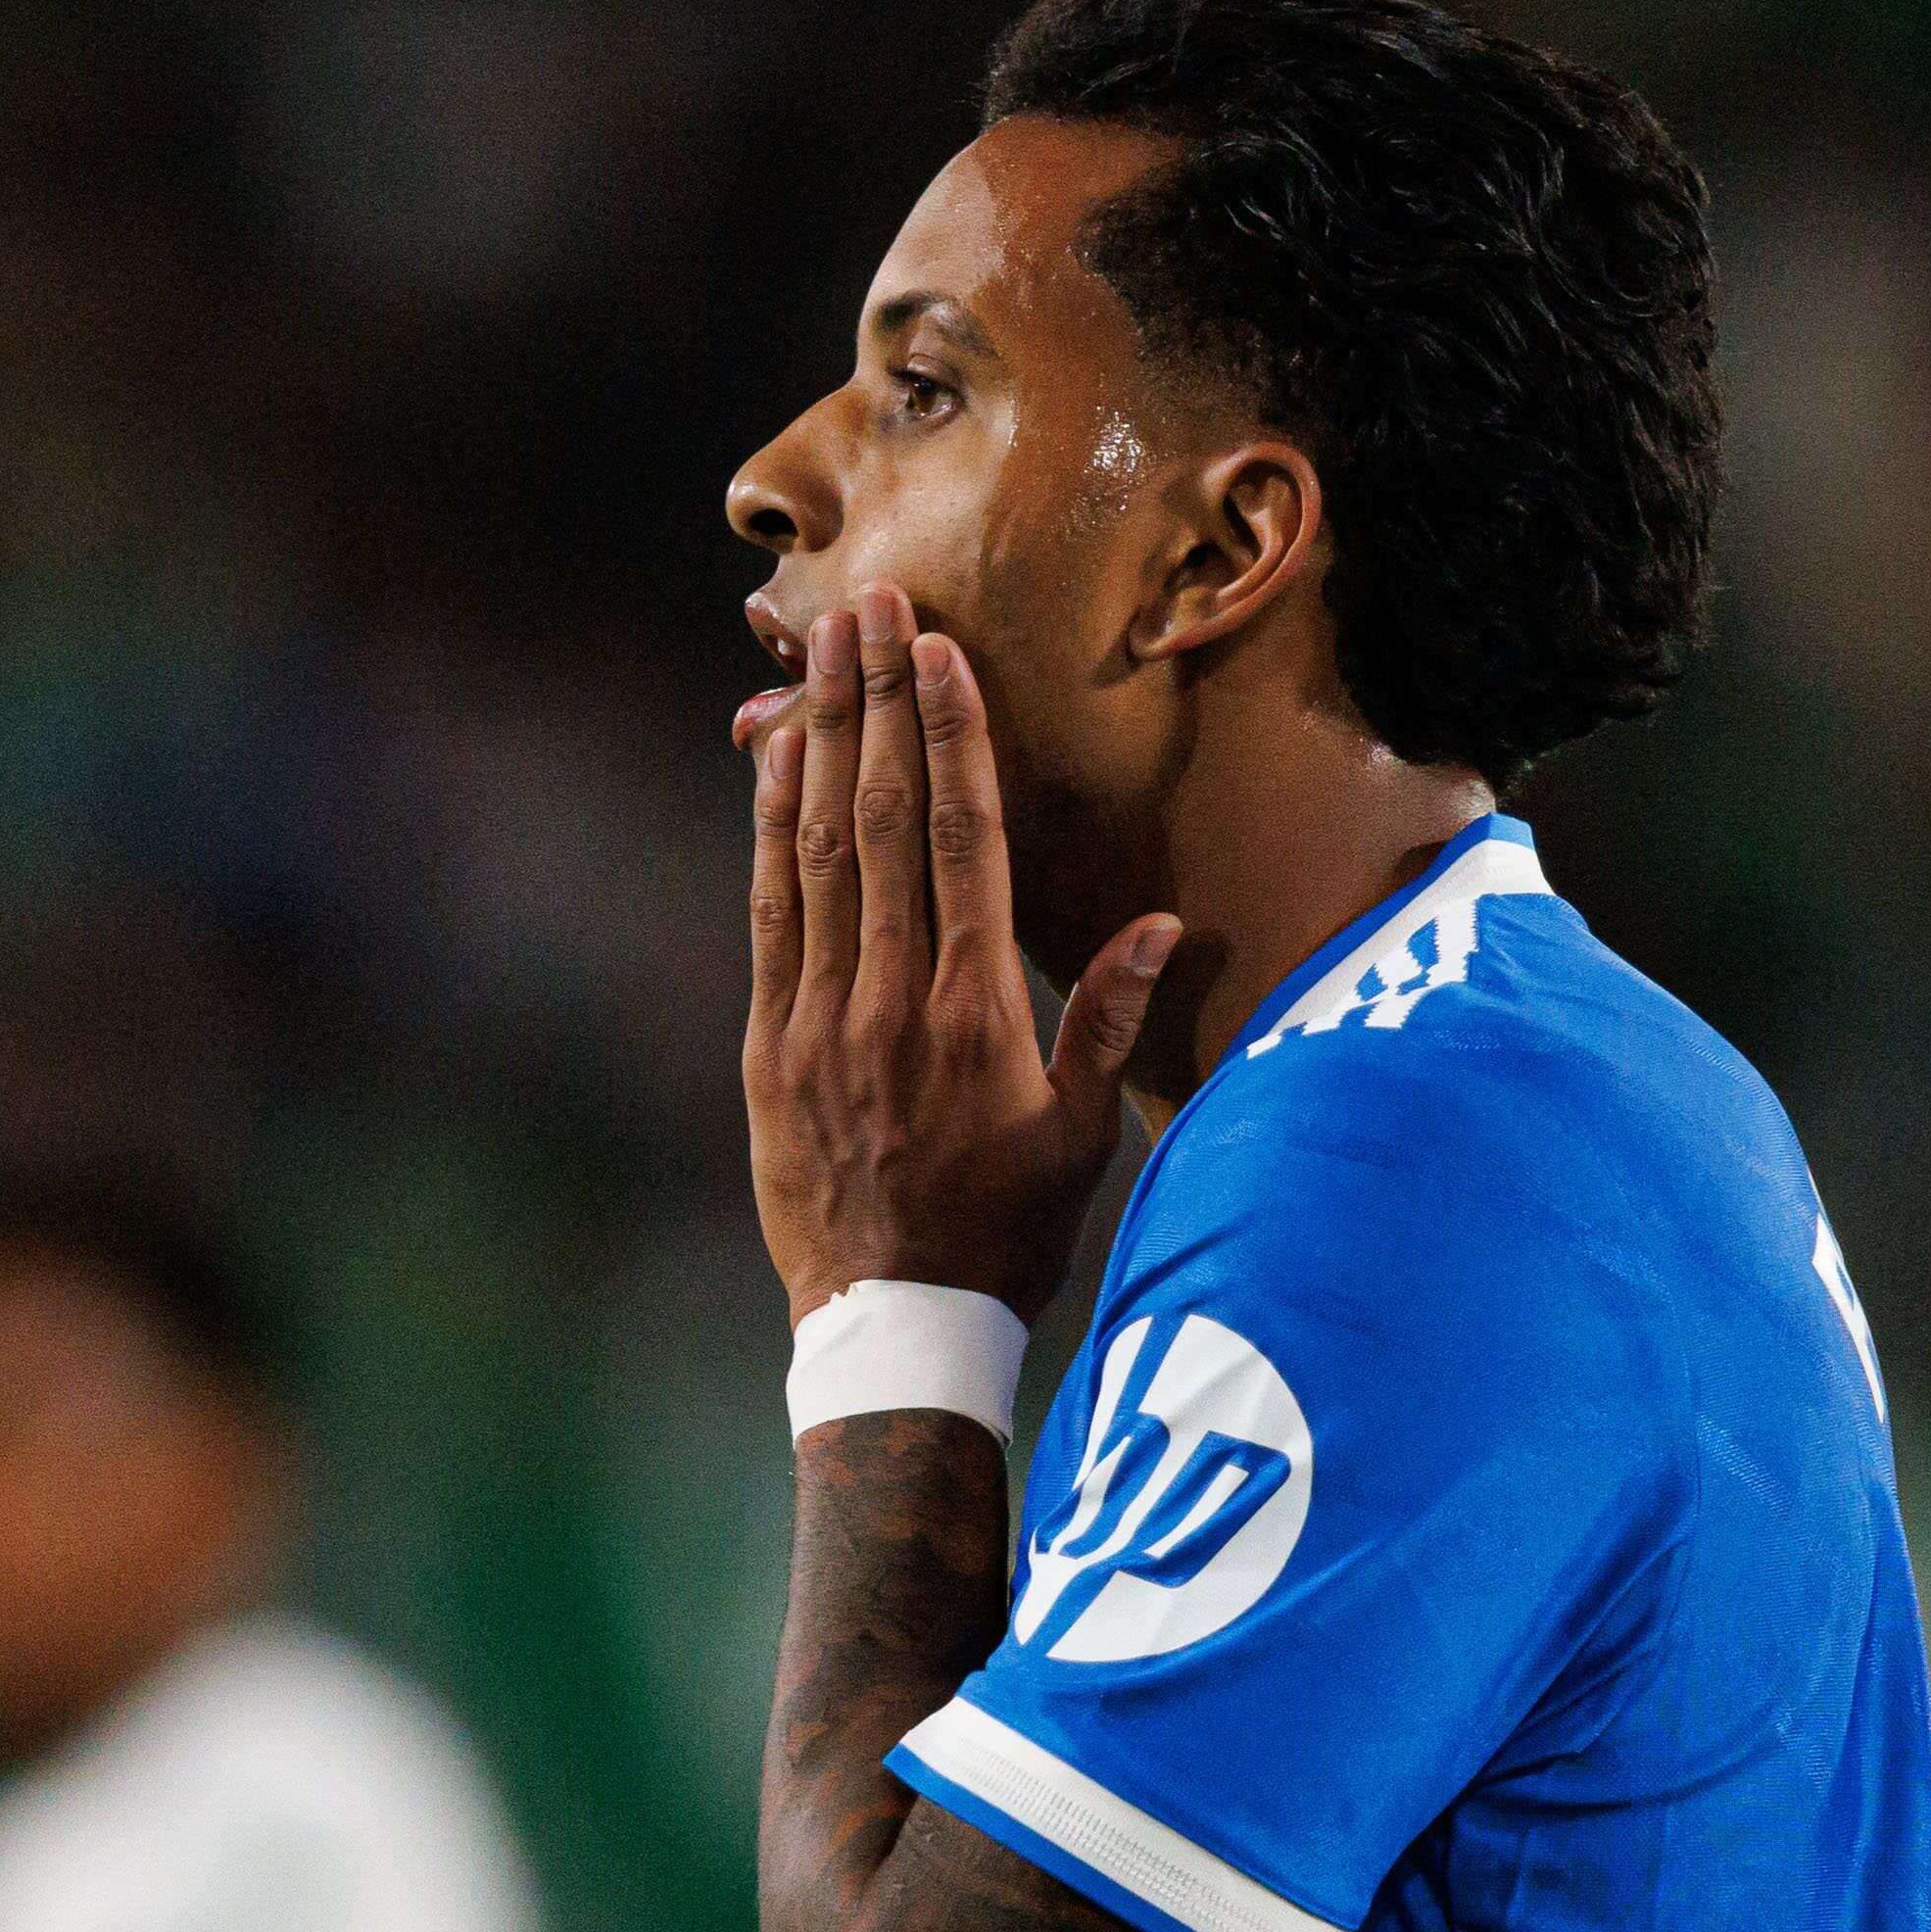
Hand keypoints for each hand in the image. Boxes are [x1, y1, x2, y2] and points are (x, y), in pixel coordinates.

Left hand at [745, 583, 1181, 1321]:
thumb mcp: (1082, 1135)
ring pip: (820, 851)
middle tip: (870, 606)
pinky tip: (775, 757)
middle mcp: (894, 1000)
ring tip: (824, 650)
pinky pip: (770, 914)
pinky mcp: (770, 1046)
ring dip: (824, 739)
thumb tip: (1160, 924)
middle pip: (884, 820)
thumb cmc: (1007, 1232)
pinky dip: (771, 829)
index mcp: (979, 1013)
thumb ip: (1112, 1022)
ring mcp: (821, 1019)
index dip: (950, 738)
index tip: (939, 655)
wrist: (894, 1325)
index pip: (962, 842)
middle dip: (879, 702)